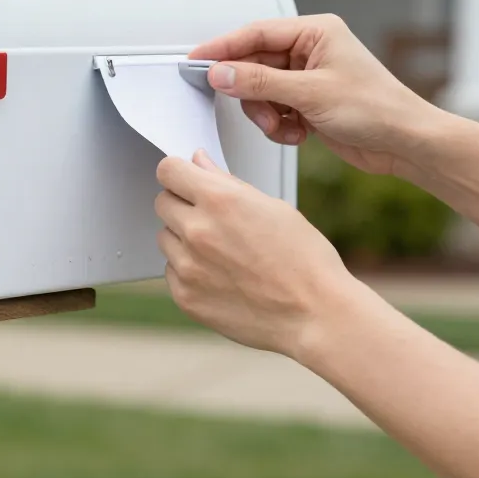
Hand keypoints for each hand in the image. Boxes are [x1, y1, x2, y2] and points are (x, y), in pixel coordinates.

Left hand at [155, 151, 357, 357]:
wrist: (316, 315)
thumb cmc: (304, 260)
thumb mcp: (273, 207)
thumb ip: (227, 182)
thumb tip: (199, 161)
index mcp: (219, 201)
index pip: (168, 169)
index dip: (179, 172)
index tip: (186, 179)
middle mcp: (197, 231)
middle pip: (162, 202)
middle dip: (182, 204)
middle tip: (213, 219)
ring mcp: (187, 266)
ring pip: (165, 237)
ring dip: (184, 238)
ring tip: (222, 252)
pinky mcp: (185, 296)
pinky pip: (172, 271)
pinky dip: (188, 270)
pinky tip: (221, 276)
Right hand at [190, 14, 436, 175]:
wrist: (407, 143)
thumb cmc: (378, 109)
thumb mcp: (310, 93)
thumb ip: (260, 81)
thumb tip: (222, 73)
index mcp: (315, 32)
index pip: (255, 33)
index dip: (223, 48)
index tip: (197, 61)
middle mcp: (310, 51)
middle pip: (255, 64)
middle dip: (252, 93)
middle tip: (251, 107)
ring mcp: (308, 77)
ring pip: (261, 91)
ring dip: (265, 114)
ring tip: (283, 126)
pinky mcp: (308, 102)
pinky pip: (273, 109)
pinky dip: (279, 125)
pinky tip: (298, 133)